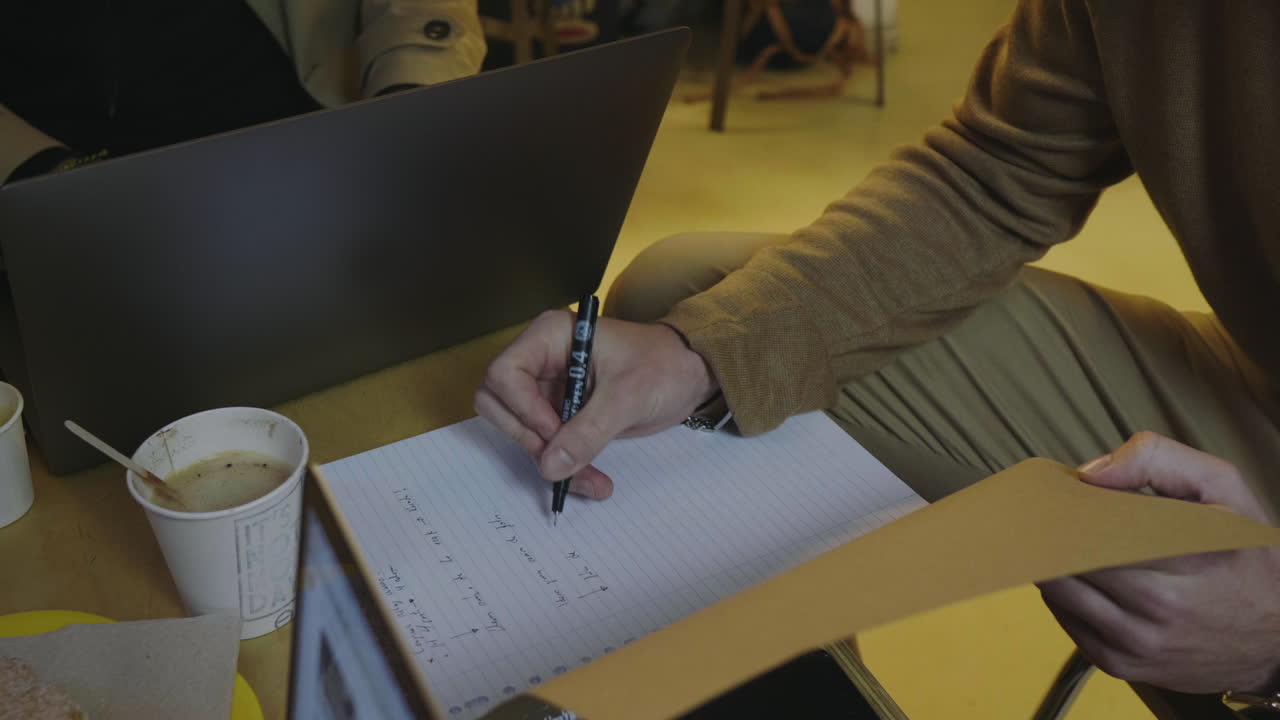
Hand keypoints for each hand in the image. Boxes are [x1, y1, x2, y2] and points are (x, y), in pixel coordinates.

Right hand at [475, 311, 716, 498]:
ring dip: (550, 462)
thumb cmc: (664, 365)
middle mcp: (541, 361)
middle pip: (500, 405)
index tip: (554, 431)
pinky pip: (547, 447)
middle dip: (529, 438)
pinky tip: (594, 482)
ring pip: (522, 433)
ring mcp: (549, 389)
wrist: (690, 374)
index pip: (505, 373)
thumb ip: (588, 431)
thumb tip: (550, 466)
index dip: (523, 408)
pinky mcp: (561, 415)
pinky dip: (566, 468)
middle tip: (563, 459)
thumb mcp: (629, 396)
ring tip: (592, 482)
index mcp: (550, 337)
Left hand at [1037, 431, 1279, 693]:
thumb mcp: (1223, 489)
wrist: (1278, 636)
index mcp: (1185, 559)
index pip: (1095, 531)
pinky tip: (1080, 577)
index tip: (1055, 495)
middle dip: (1052, 536)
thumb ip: (1159, 461)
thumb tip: (1090, 474)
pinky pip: (1066, 623)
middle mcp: (1158, 608)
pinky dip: (1063, 598)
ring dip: (1052, 566)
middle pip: (1067, 563)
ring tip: (1060, 543)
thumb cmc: (1246, 555)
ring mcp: (1137, 644)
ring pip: (1058, 594)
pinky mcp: (1121, 665)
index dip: (1065, 511)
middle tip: (1048, 516)